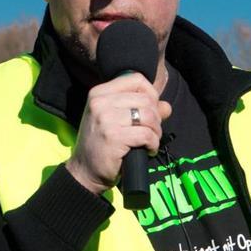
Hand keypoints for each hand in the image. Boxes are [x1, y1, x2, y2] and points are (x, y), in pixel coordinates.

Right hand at [65, 73, 171, 194]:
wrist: (84, 171)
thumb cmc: (101, 144)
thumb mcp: (116, 120)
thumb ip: (141, 109)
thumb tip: (166, 106)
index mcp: (99, 93)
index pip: (135, 79)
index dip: (150, 93)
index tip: (150, 110)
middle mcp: (100, 102)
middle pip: (146, 99)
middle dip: (156, 117)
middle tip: (151, 132)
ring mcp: (106, 119)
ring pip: (148, 116)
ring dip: (156, 131)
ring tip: (150, 141)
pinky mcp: (114, 136)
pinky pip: (147, 134)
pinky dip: (153, 144)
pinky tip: (148, 150)